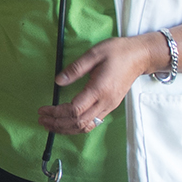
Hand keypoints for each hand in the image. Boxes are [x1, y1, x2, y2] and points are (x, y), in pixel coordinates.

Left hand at [38, 34, 157, 133]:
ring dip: (66, 128)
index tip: (43, 110)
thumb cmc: (118, 52)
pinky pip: (92, 123)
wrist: (140, 56)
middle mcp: (105, 102)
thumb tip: (58, 81)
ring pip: (86, 127)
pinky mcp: (110, 107)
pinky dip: (77, 127)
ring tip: (50, 125)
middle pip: (78, 123)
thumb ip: (75, 68)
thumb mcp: (94, 53)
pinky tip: (66, 124)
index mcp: (99, 89)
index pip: (74, 110)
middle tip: (42, 120)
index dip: (57, 113)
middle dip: (57, 124)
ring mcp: (109, 106)